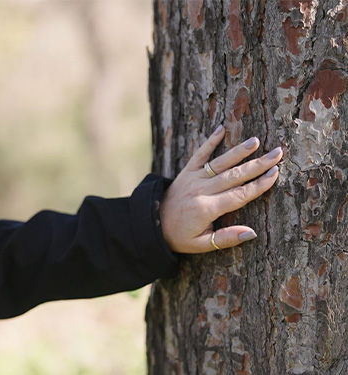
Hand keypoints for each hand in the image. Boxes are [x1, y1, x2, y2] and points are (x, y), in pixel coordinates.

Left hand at [159, 125, 282, 253]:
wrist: (152, 224)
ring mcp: (193, 178)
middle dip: (257, 164)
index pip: (239, 195)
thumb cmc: (180, 236)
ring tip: (256, 141)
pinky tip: (221, 128)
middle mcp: (201, 190)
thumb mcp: (201, 244)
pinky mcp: (186, 172)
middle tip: (277, 153)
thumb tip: (252, 232)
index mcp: (207, 209)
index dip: (259, 185)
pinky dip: (209, 141)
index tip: (276, 174)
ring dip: (238, 151)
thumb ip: (226, 238)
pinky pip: (199, 154)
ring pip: (220, 163)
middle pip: (234, 176)